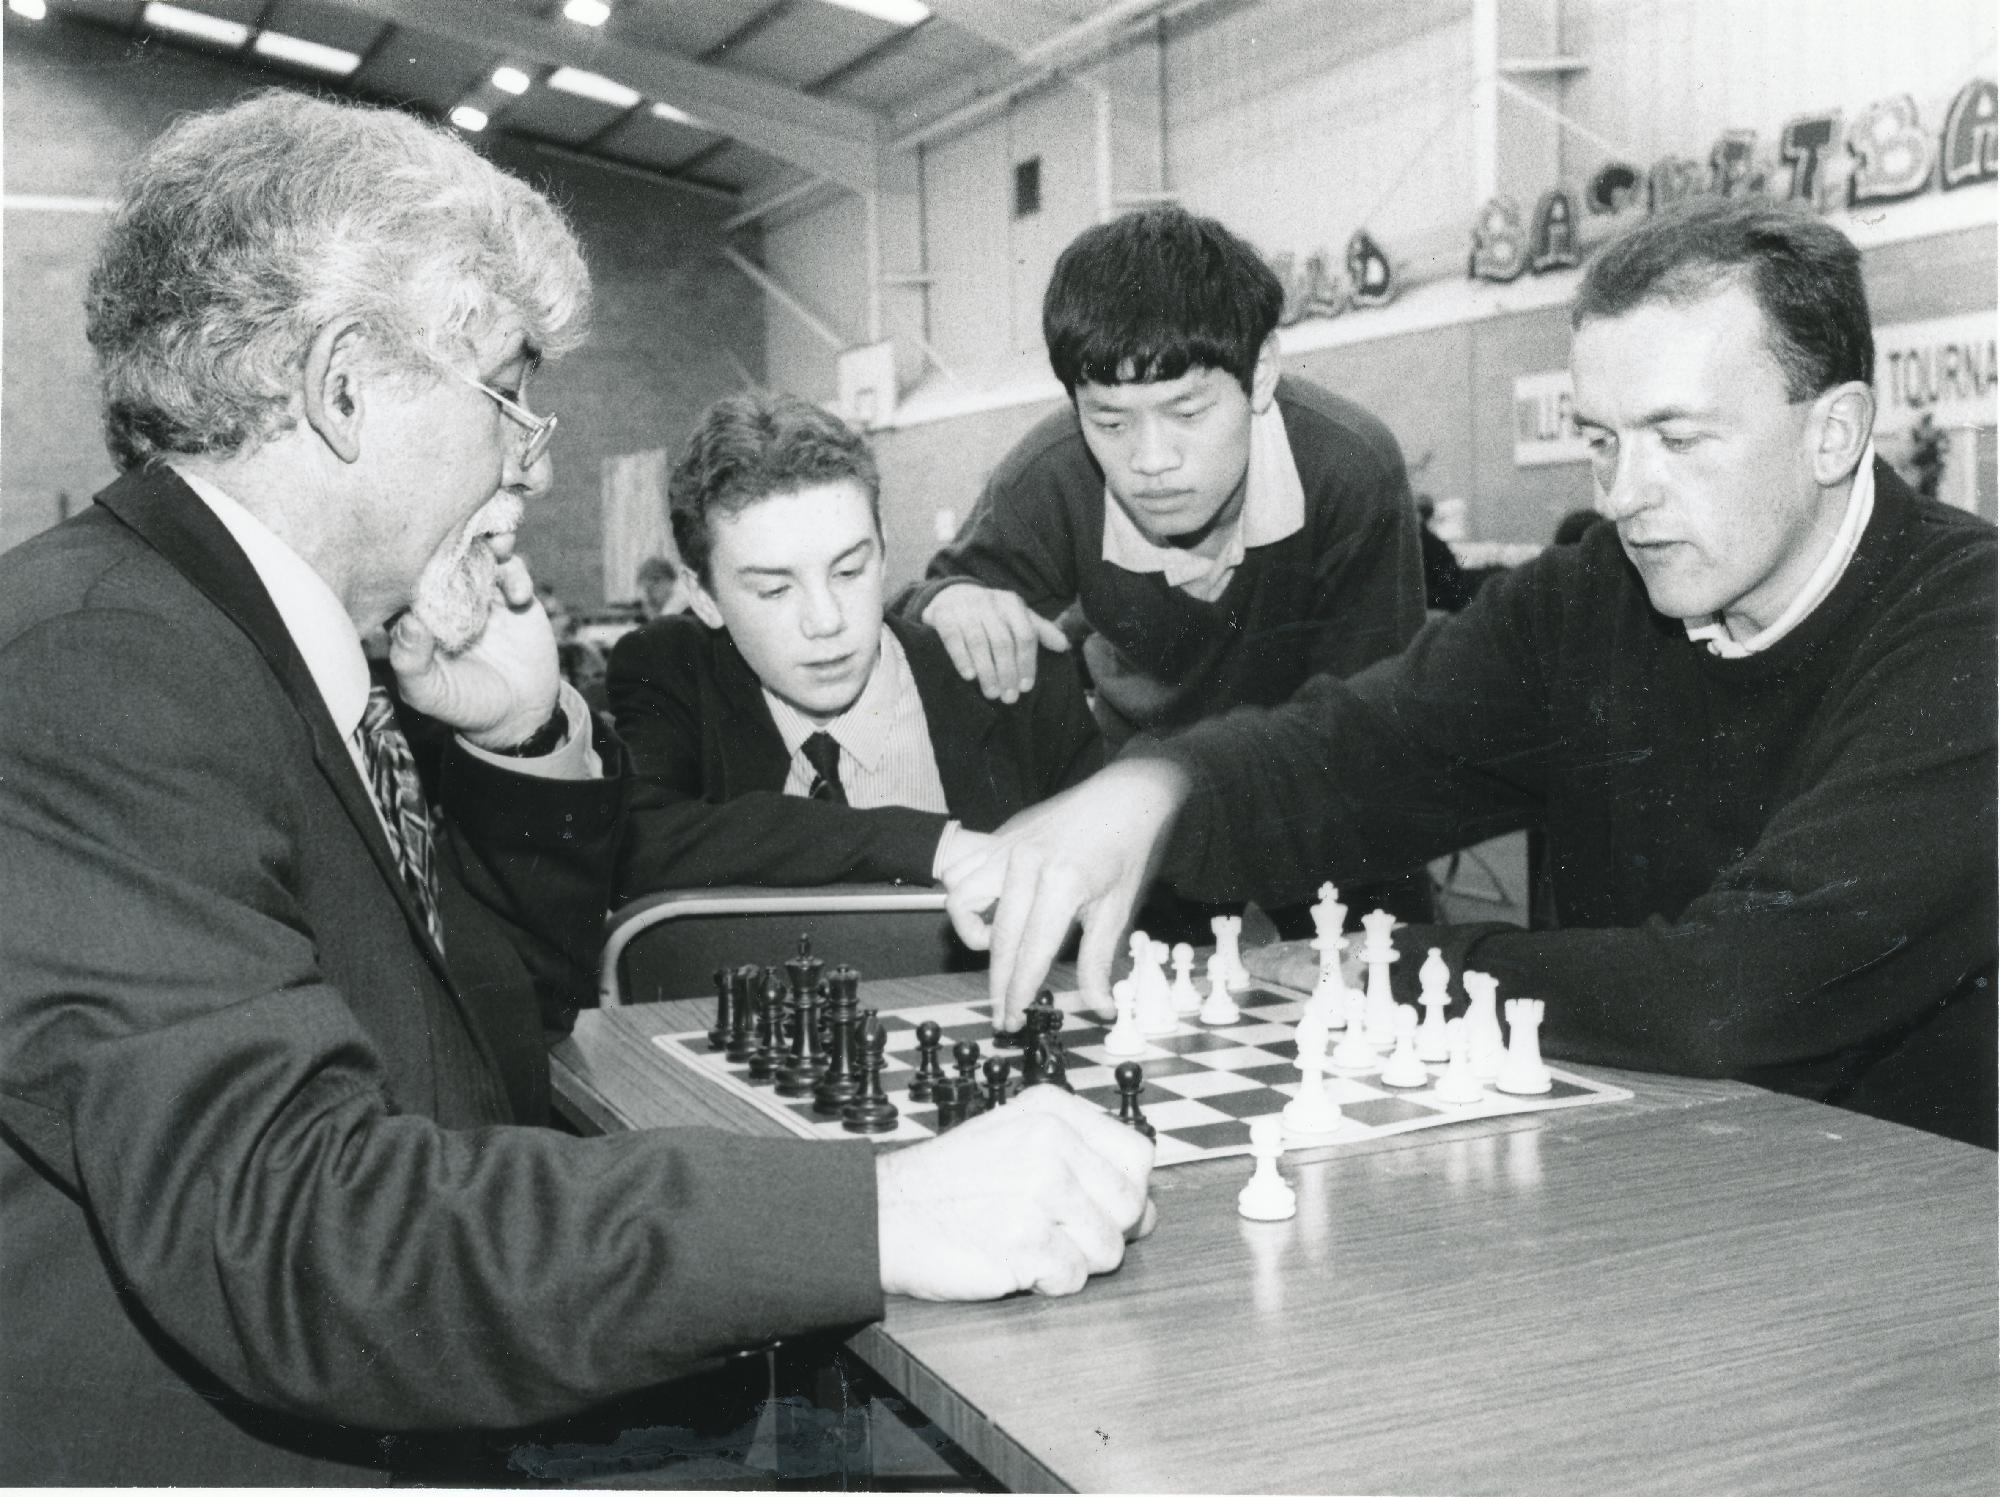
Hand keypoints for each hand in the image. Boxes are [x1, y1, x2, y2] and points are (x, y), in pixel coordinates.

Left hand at [391, 549, 559, 746]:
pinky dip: (518, 575)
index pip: (404, 577)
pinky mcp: (511, 595)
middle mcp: (443, 596)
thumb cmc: (463, 704)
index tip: (420, 546)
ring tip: (501, 543)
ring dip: (490, 540)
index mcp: (414, 614)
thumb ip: (411, 661)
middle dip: (453, 534)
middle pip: (443, 553)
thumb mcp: (429, 691)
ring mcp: (478, 592)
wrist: (519, 713)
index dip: (411, 557)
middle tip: (466, 525)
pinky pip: (513, 570)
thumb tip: (410, 620)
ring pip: (480, 552)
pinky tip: (520, 598)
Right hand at [876, 1086, 1155, 1300]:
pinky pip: (1073, 1278)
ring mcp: (1037, 1190)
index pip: (1137, 1154)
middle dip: (1103, 1231)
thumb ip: (1084, 1164)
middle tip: (1058, 1233)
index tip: (1094, 1204)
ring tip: (1030, 1244)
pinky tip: (1014, 1262)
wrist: (882, 1213)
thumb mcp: (1016, 1141)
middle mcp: (1049, 1142)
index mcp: (1052, 1110)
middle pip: (1131, 1204)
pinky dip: (1048, 1283)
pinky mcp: (1024, 1240)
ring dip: (1075, 1261)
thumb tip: (1149, 1212)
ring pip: (1109, 1248)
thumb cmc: (950, 1183)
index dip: (1124, 1189)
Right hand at [922, 583, 1067, 703]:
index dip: (1027, 663)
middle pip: (1002, 641)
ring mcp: (965, 607)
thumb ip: (1040, 631)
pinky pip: (953, 638)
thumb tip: (1063, 646)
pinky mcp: (943, 614)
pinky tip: (969, 676)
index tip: (1025, 687)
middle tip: (1008, 698)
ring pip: (979, 642)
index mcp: (1011, 603)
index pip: (1025, 635)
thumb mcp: (1017, 616)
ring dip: (987, 671)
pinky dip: (961, 658)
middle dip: (1007, 672)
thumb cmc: (991, 613)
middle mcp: (989, 602)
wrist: (951, 594)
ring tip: (991, 693)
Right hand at [943, 758, 1191, 1029]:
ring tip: (997, 944)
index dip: (1019, 991)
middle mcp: (1026, 863)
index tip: (1013, 1018)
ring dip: (973, 930)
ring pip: (961, 899)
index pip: (1030, 951)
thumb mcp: (1117, 909)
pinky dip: (964, 894)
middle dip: (998, 983)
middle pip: (998, 938)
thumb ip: (1098, 961)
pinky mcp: (997, 837)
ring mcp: (1006, 846)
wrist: (1122, 796)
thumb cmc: (1124, 850)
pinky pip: (960, 870)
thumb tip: (1099, 1007)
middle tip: (1003, 1011)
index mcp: (1062, 882)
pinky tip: (990, 909)